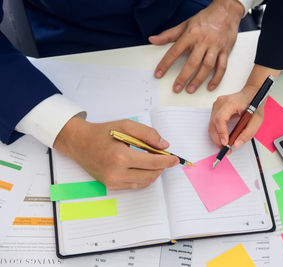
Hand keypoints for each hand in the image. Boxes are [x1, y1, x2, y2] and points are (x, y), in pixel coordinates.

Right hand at [54, 117, 178, 189]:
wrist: (79, 143)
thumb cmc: (102, 133)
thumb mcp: (126, 125)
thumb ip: (148, 134)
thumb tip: (164, 146)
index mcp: (120, 157)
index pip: (152, 163)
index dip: (166, 161)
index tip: (175, 159)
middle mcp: (116, 173)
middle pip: (150, 174)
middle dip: (161, 167)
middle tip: (165, 158)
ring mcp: (113, 181)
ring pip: (144, 182)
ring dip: (154, 173)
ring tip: (154, 161)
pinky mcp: (111, 186)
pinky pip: (135, 185)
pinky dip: (144, 178)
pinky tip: (144, 168)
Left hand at [149, 0, 243, 93]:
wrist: (227, 11)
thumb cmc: (205, 18)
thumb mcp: (185, 24)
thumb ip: (168, 35)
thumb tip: (153, 39)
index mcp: (191, 35)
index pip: (175, 52)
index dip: (165, 64)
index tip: (159, 74)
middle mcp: (203, 41)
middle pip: (192, 63)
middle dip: (183, 77)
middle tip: (176, 88)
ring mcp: (216, 47)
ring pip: (207, 67)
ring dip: (198, 80)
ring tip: (190, 89)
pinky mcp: (225, 51)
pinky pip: (222, 68)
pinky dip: (216, 79)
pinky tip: (210, 87)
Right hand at [208, 64, 280, 148]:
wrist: (252, 92)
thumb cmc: (254, 103)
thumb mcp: (257, 119)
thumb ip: (248, 133)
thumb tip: (237, 144)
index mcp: (230, 103)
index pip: (220, 118)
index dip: (221, 132)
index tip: (225, 143)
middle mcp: (220, 103)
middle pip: (213, 124)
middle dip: (218, 139)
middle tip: (226, 149)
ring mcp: (216, 105)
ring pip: (212, 125)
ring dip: (217, 137)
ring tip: (226, 145)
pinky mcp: (216, 109)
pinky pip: (213, 123)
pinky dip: (218, 132)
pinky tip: (224, 138)